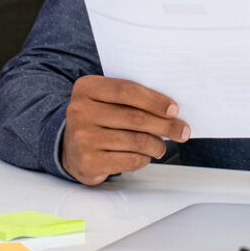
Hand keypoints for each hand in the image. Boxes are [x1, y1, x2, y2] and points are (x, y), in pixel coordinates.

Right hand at [61, 75, 189, 184]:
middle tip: (182, 130)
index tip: (174, 109)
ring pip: (136, 141)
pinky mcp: (89, 162)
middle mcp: (81, 111)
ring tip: (161, 146)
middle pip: (135, 117)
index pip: (127, 90)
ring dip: (157, 144)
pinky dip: (144, 158)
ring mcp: (83, 138)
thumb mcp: (104, 100)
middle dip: (165, 125)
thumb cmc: (96, 120)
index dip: (154, 100)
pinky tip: (145, 156)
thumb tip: (170, 110)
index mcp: (86, 88)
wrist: (68, 148)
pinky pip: (130, 160)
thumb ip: (130, 98)